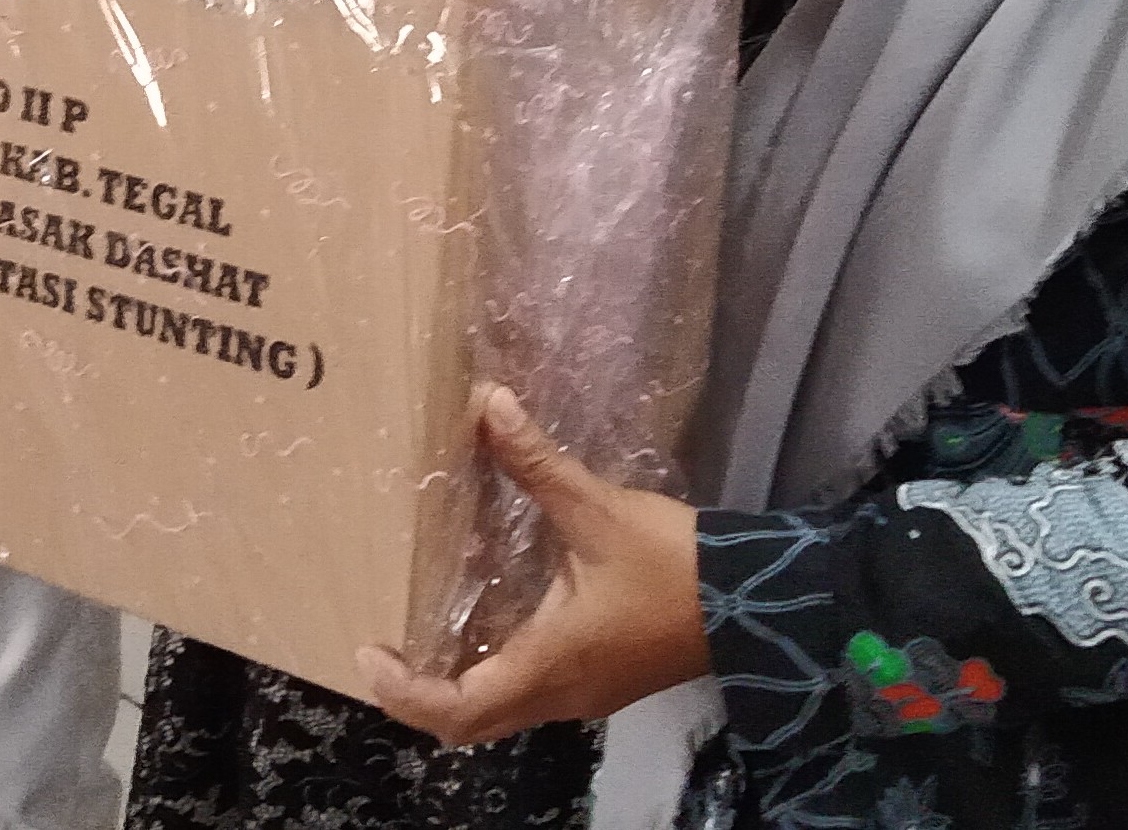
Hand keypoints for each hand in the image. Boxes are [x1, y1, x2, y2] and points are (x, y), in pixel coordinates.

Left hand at [358, 387, 712, 746]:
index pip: (457, 710)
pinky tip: (482, 618)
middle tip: (383, 647)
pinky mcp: (600, 681)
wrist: (758, 599)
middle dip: (418, 694)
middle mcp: (560, 694)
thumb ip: (537, 463)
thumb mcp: (599, 509)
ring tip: (420, 630)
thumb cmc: (674, 564)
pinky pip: (528, 692)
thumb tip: (486, 404)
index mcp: (550, 665)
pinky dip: (491, 671)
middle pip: (471, 724)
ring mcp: (583, 694)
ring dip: (455, 684)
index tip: (368, 651)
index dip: (403, 691)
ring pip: (500, 712)